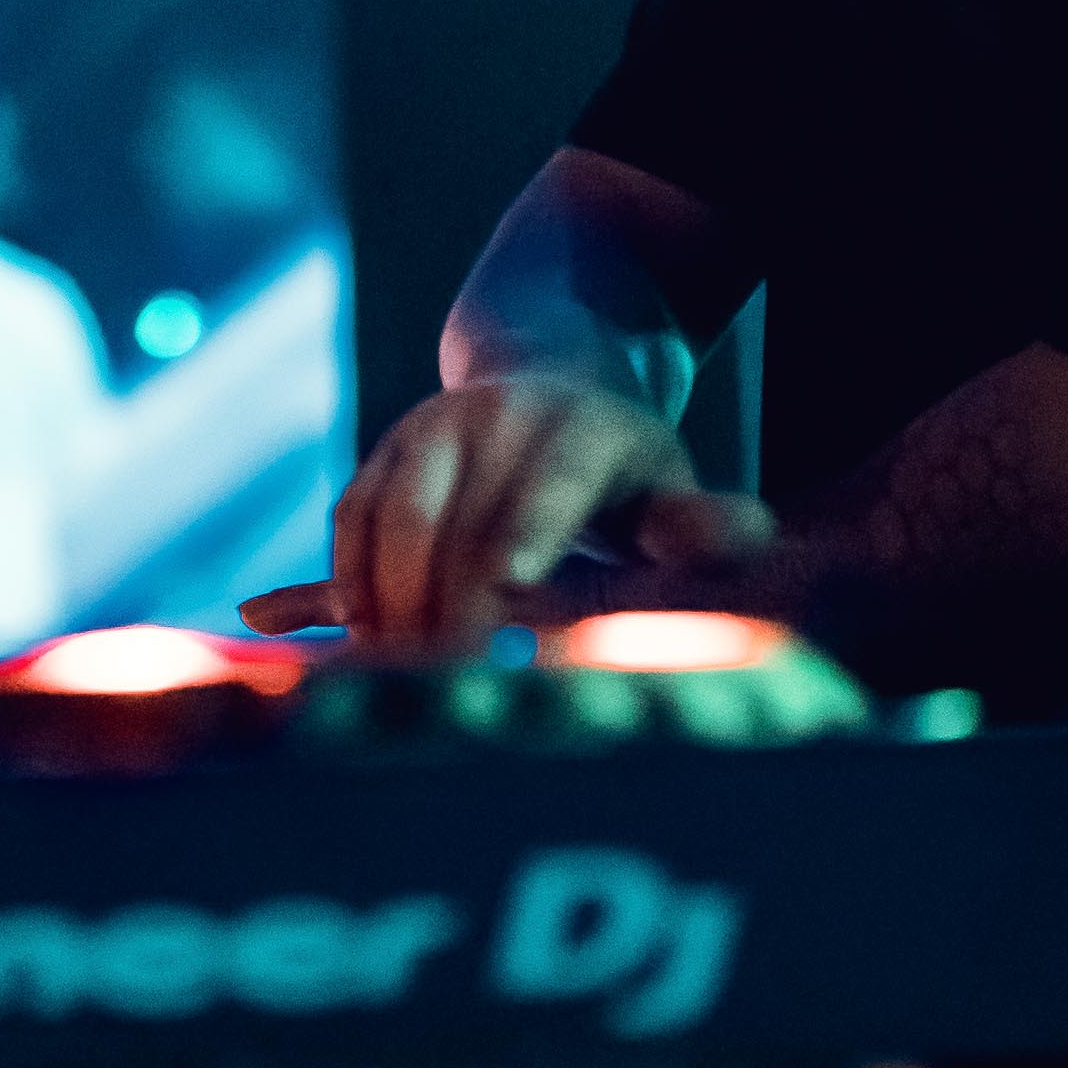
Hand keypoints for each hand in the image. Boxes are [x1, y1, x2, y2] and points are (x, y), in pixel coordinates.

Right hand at [245, 373, 772, 655]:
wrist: (545, 377)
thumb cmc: (621, 469)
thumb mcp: (667, 486)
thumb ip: (698, 522)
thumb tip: (747, 533)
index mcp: (579, 428)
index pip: (550, 484)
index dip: (528, 531)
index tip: (510, 588)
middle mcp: (493, 419)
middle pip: (455, 521)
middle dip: (447, 608)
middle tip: (451, 689)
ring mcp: (428, 433)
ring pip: (387, 521)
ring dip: (384, 606)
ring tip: (395, 684)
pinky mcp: (381, 458)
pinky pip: (347, 522)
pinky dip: (332, 586)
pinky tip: (320, 646)